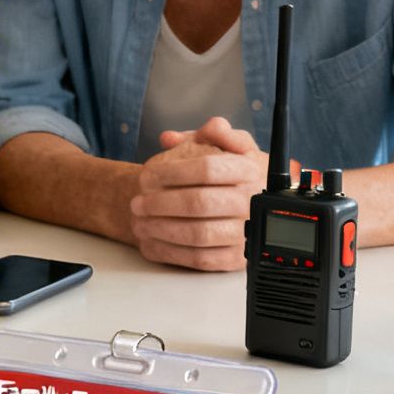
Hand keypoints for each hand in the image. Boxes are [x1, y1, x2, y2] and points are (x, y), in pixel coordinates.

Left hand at [129, 117, 277, 271]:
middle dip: (160, 204)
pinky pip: (200, 260)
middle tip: (136, 204)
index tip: (145, 175)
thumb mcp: (228, 143)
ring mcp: (246, 233)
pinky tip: (151, 243)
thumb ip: (208, 133)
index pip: (207, 169)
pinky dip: (170, 252)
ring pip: (198, 235)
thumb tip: (171, 138)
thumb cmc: (232, 170)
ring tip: (139, 223)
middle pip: (199, 203)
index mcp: (248, 169)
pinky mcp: (237, 259)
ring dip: (161, 230)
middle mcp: (251, 202)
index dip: (171, 172)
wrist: (257, 202)